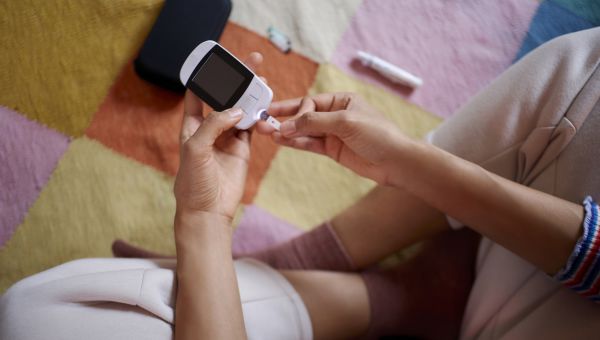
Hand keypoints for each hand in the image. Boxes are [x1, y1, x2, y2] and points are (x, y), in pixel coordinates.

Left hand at [174, 53, 262, 221]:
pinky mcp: (243, 148)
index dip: (207, 76)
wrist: (208, 210)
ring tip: (262, 80)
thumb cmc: (193, 182)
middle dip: (237, 80)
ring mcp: (228, 137)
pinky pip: (253, 126)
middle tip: (251, 63)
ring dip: (251, 95)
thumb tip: (237, 109)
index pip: (198, 93)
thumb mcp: (196, 148)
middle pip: (225, 97)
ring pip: (242, 109)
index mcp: (192, 125)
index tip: (219, 61)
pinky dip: (260, 116)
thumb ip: (215, 124)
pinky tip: (266, 106)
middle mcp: (210, 128)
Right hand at [256, 92, 413, 184]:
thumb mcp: (345, 122)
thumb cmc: (377, 135)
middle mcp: (336, 115)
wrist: (395, 162)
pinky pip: (309, 144)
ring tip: (266, 132)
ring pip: (304, 131)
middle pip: (304, 115)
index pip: (311, 102)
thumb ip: (314, 122)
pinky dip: (295, 142)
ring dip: (286, 132)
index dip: (298, 111)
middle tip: (263, 120)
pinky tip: (281, 140)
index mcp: (342, 100)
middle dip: (285, 118)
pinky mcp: (333, 150)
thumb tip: (288, 125)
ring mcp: (333, 133)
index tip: (288, 121)